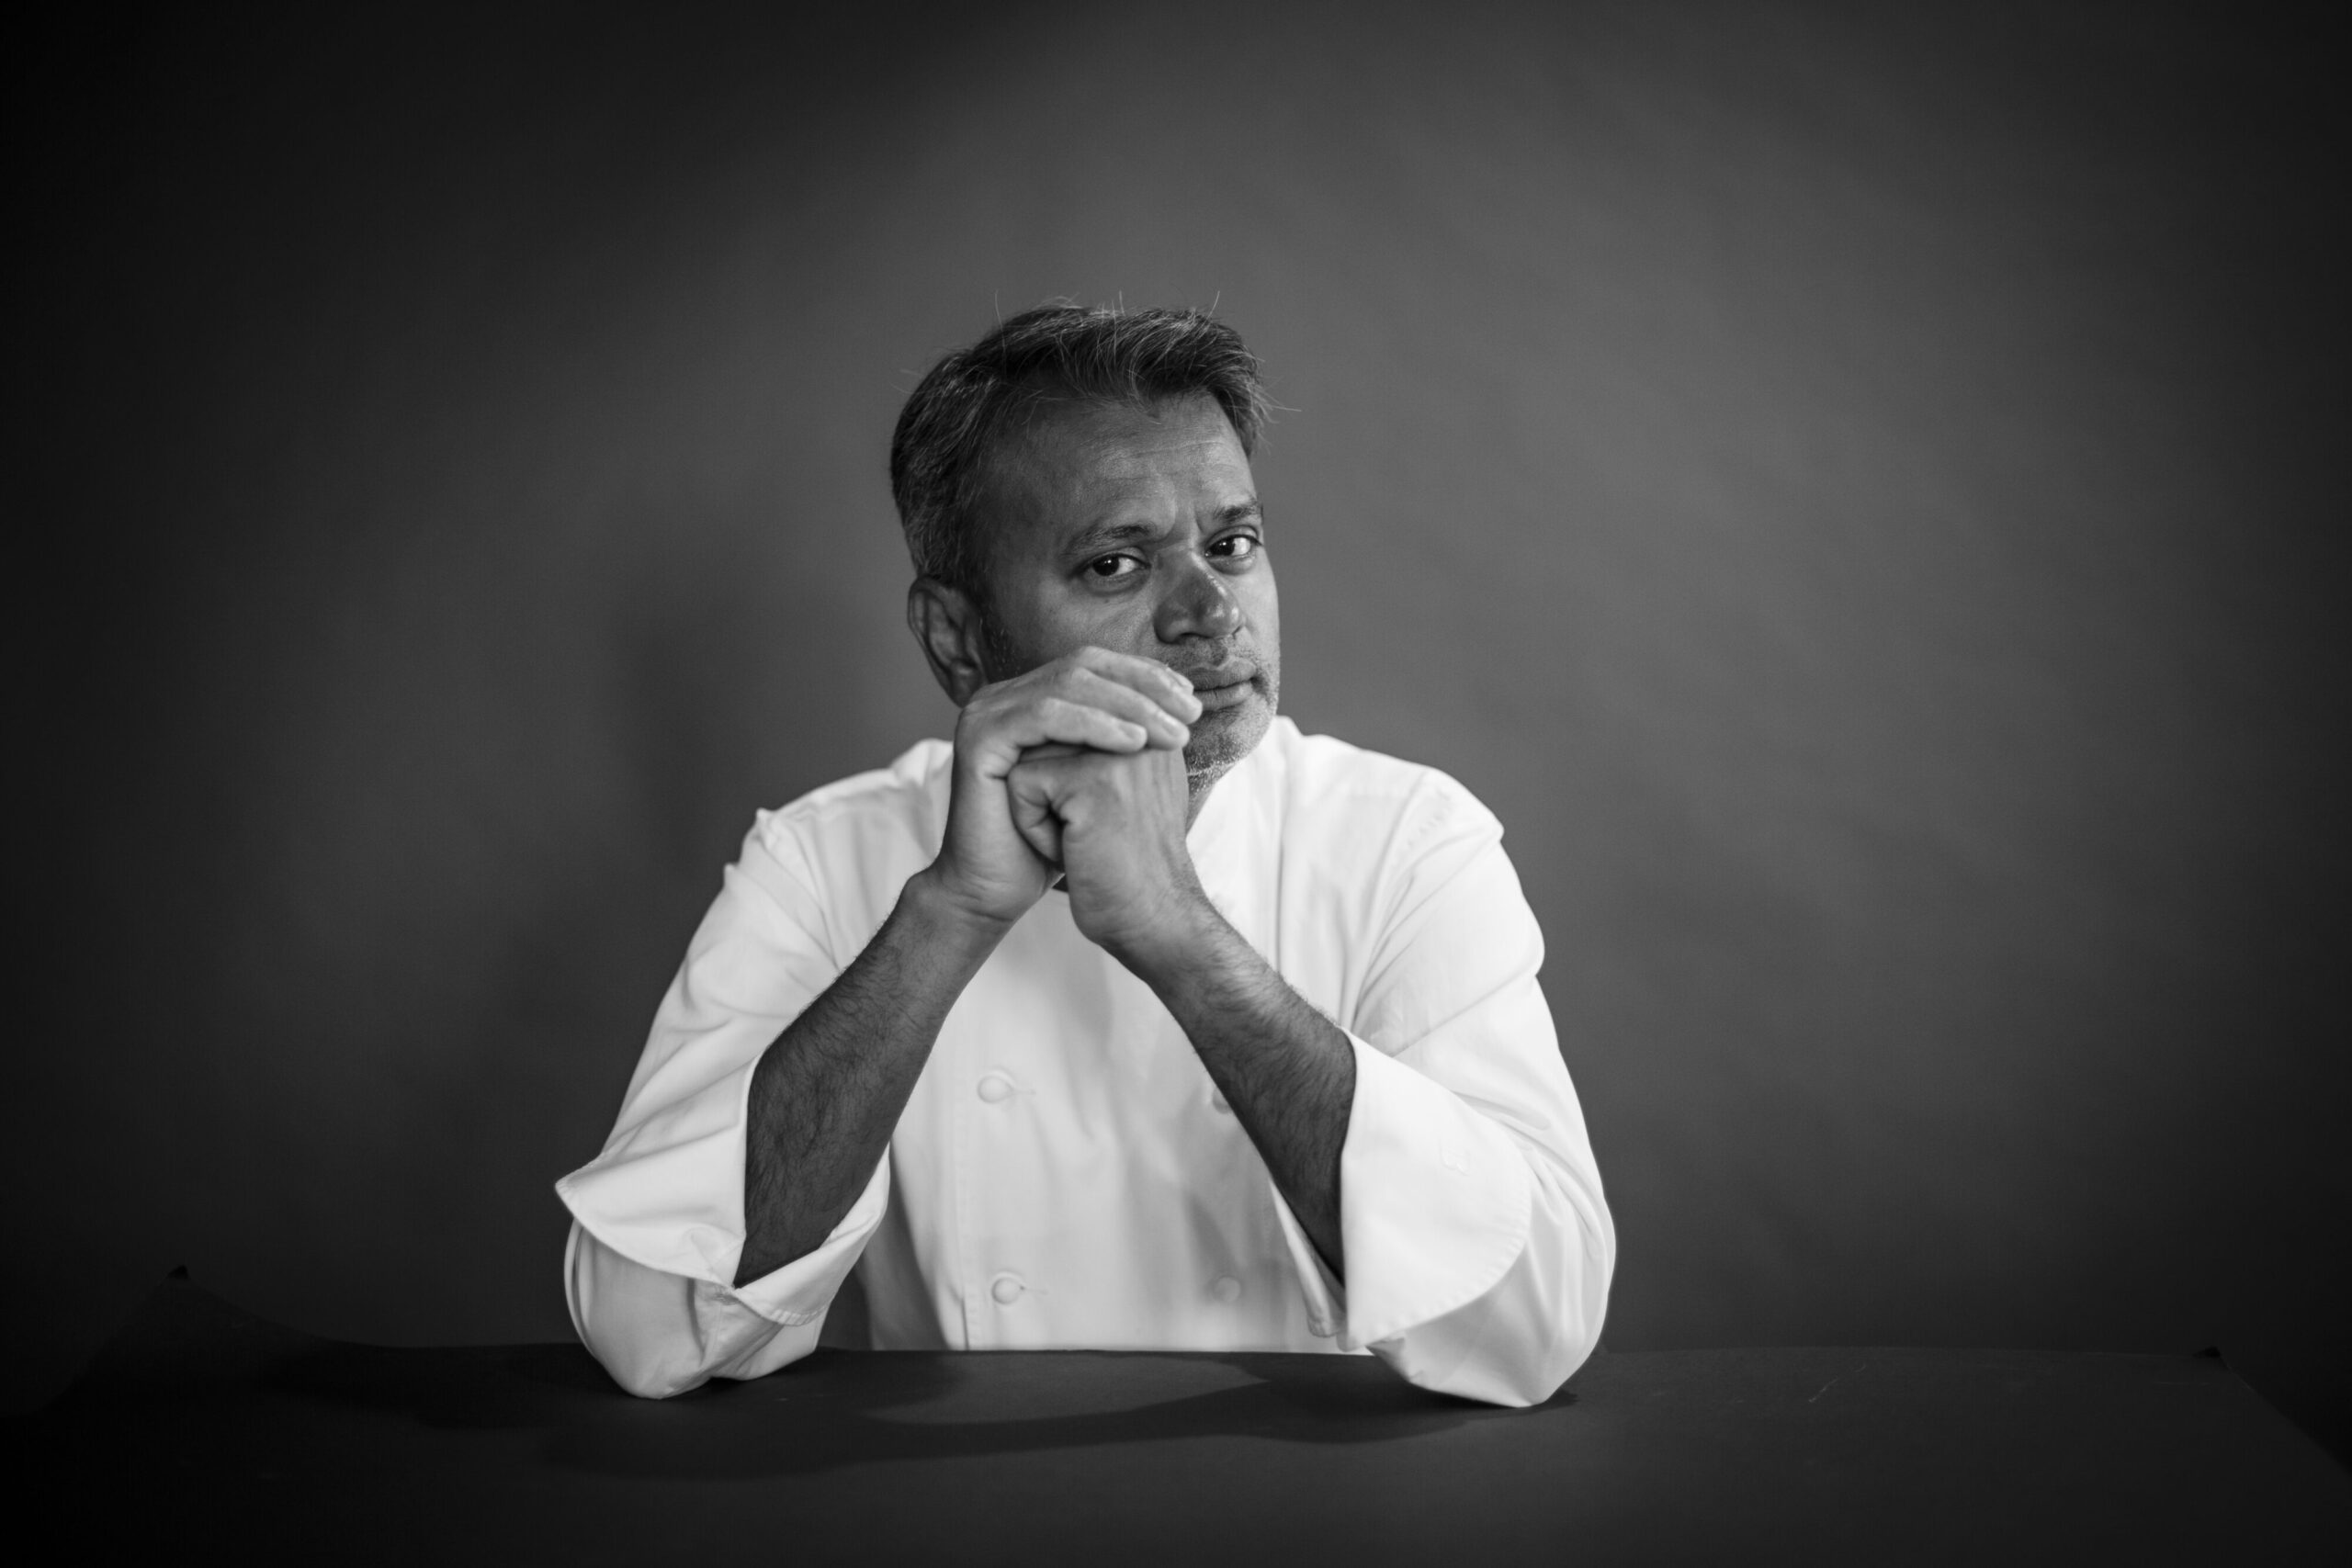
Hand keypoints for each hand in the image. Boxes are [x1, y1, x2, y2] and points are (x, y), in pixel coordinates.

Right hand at [922, 647, 1201, 928]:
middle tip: (1190, 713)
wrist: (996, 891)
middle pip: (1082, 667)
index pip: (1095, 665)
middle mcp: (1003, 697)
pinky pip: (1044, 717)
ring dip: (1127, 705)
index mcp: (1029, 698)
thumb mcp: (1098, 781)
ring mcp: (985, 713)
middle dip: (1143, 686)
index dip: (1146, 676)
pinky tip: (1132, 743)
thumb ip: (1124, 735)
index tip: (1191, 701)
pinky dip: (1093, 725)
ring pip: (1067, 686)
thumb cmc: (1050, 843)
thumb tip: (1184, 698)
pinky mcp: (978, 737)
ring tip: (1170, 732)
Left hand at [1005, 741, 1212, 971]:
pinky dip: (1034, 828)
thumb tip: (1062, 718)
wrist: (1156, 922)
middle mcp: (1141, 728)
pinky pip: (1021, 785)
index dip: (1063, 776)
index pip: (1065, 722)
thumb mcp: (1131, 790)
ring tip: (1086, 839)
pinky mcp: (1091, 781)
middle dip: (1048, 788)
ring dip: (1041, 807)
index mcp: (1152, 726)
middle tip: (1094, 832)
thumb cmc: (1134, 864)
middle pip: (1044, 735)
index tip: (1109, 817)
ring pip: (1027, 758)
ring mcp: (1118, 752)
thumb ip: (1107, 745)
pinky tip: (1075, 851)